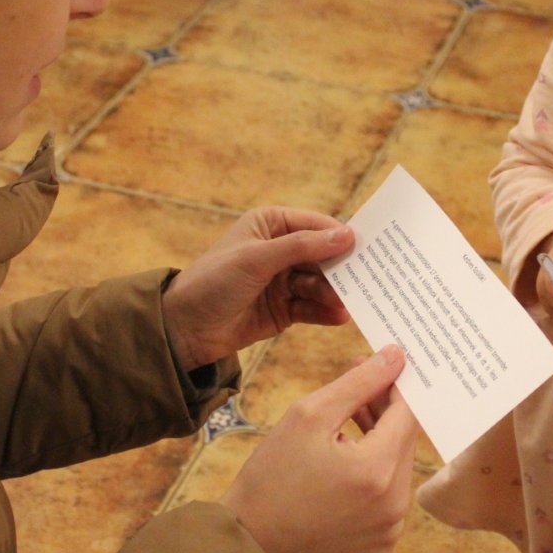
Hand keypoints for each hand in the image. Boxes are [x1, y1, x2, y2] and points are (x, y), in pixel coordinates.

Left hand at [162, 207, 353, 371]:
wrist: (184, 328)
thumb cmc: (213, 282)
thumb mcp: (256, 259)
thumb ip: (302, 247)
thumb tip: (346, 235)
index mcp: (271, 224)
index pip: (316, 225)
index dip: (340, 236)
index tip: (367, 248)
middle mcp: (280, 249)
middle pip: (324, 255)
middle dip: (342, 268)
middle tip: (367, 279)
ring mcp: (283, 280)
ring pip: (321, 283)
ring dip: (334, 292)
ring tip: (346, 302)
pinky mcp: (284, 309)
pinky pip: (312, 307)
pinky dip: (326, 311)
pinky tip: (339, 316)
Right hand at [220, 347, 417, 552]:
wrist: (248, 540)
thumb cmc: (272, 473)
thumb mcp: (310, 414)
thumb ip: (359, 383)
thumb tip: (396, 357)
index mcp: (378, 471)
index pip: (409, 415)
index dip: (396, 386)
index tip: (383, 366)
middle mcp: (394, 505)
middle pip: (405, 442)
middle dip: (384, 411)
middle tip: (356, 386)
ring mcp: (390, 530)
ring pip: (397, 469)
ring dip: (379, 443)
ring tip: (343, 424)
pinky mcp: (381, 546)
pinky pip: (388, 499)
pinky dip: (373, 478)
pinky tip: (343, 464)